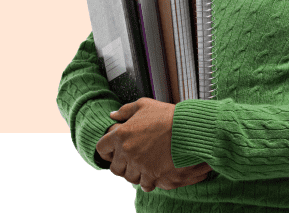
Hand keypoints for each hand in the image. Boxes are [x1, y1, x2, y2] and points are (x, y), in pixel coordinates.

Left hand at [95, 98, 212, 191]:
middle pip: (115, 168)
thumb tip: (113, 115)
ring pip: (129, 177)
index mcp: (121, 134)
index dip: (107, 149)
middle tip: (131, 157)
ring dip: (135, 172)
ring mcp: (139, 165)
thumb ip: (125, 110)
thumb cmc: (166, 115)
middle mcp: (127, 152)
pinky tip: (153, 171)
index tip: (113, 150)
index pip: (102, 148)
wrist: (187, 128)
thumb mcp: (143, 105)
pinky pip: (144, 184)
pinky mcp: (152, 175)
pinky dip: (147, 180)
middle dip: (122, 163)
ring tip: (145, 163)